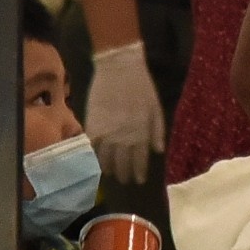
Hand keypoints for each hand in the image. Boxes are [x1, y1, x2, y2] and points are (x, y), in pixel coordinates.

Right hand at [86, 43, 162, 183]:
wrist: (119, 68)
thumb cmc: (142, 87)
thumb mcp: (156, 108)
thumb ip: (157, 131)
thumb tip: (158, 151)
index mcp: (141, 133)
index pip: (140, 160)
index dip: (139, 172)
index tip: (138, 180)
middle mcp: (123, 137)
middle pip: (122, 163)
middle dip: (124, 174)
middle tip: (124, 180)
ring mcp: (106, 133)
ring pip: (105, 159)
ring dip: (108, 169)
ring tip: (110, 174)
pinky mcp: (92, 126)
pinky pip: (91, 148)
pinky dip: (93, 156)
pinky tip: (95, 160)